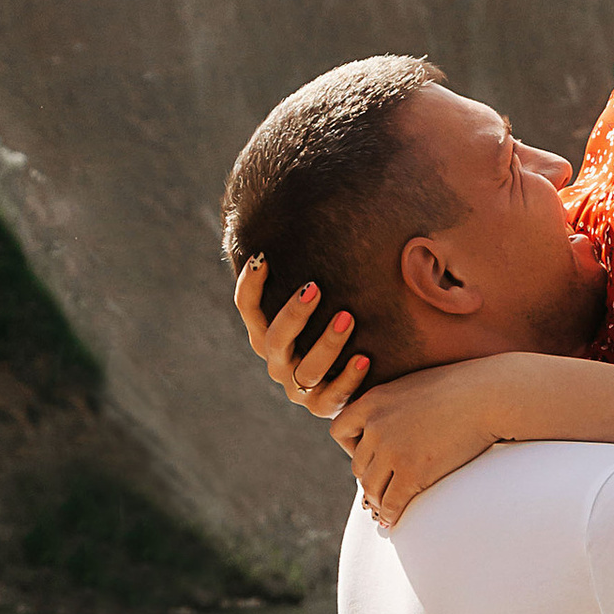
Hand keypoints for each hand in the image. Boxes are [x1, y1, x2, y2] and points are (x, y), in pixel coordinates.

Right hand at [233, 254, 368, 416]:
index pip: (247, 308)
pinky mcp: (323, 407)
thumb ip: (313, 268)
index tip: (265, 257)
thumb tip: (315, 206)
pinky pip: (333, 397)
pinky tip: (366, 358)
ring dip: (326, 342)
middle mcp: (277, 360)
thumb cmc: (336, 319)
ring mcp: (299, 387)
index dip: (251, 285)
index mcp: (266, 333)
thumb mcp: (322, 297)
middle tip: (314, 287)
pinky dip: (349, 379)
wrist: (357, 376)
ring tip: (348, 317)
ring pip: (306, 369)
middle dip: (293, 313)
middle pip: (275, 339)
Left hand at [334, 368, 502, 527]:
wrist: (489, 396)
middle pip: (358, 465)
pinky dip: (390, 514)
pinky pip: (391, 503)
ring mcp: (393, 450)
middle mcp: (376, 425)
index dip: (351, 448)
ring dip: (378, 500)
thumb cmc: (461, 389)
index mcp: (373, 401)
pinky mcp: (413, 472)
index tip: (370, 456)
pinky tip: (395, 520)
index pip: (339, 431)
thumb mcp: (416, 386)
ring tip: (387, 507)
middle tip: (383, 487)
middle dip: (371, 477)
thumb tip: (390, 424)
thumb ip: (395, 404)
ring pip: (370, 488)